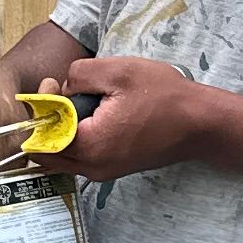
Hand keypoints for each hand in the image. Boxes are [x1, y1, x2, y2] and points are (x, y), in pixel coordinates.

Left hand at [46, 56, 202, 180]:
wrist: (201, 124)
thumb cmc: (165, 97)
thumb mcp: (118, 70)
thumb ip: (78, 74)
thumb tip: (61, 87)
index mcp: (90, 146)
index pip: (41, 136)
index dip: (42, 107)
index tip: (54, 84)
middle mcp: (93, 168)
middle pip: (46, 151)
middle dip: (47, 121)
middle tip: (64, 92)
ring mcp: (103, 172)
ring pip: (61, 155)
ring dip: (61, 129)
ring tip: (81, 101)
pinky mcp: (112, 169)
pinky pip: (80, 157)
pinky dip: (76, 137)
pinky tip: (94, 114)